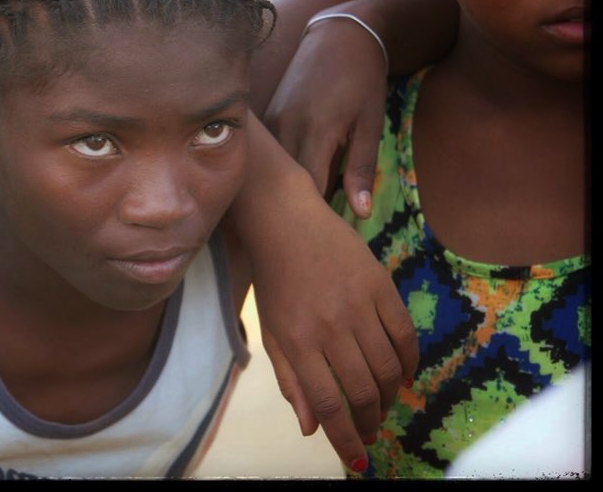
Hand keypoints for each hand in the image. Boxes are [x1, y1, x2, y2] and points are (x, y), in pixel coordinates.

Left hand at [250, 179, 416, 471]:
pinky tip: (402, 374)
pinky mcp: (380, 286)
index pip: (328, 404)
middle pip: (363, 392)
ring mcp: (358, 305)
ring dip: (390, 397)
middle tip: (370, 432)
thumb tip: (310, 427)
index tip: (357, 459)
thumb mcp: (272, 332)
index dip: (345, 439)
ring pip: (388, 369)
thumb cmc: (274, 281)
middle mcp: (329, 327)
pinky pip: (405, 336)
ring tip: (383, 406)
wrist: (286, 222)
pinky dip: (409, 363)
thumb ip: (290, 380)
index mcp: (297, 342)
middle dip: (369, 422)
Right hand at [261, 17, 388, 218]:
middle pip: (283, 182)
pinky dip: (277, 170)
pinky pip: (268, 154)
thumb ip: (361, 169)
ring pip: (272, 169)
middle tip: (307, 230)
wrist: (340, 35)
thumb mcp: (370, 124)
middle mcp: (285, 127)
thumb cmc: (363, 79)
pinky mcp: (266, 116)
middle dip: (295, 206)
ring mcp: (271, 121)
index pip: (307, 188)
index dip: (314, 214)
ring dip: (284, 188)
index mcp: (315, 131)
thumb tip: (360, 214)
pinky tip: (285, 183)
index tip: (324, 234)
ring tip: (294, 210)